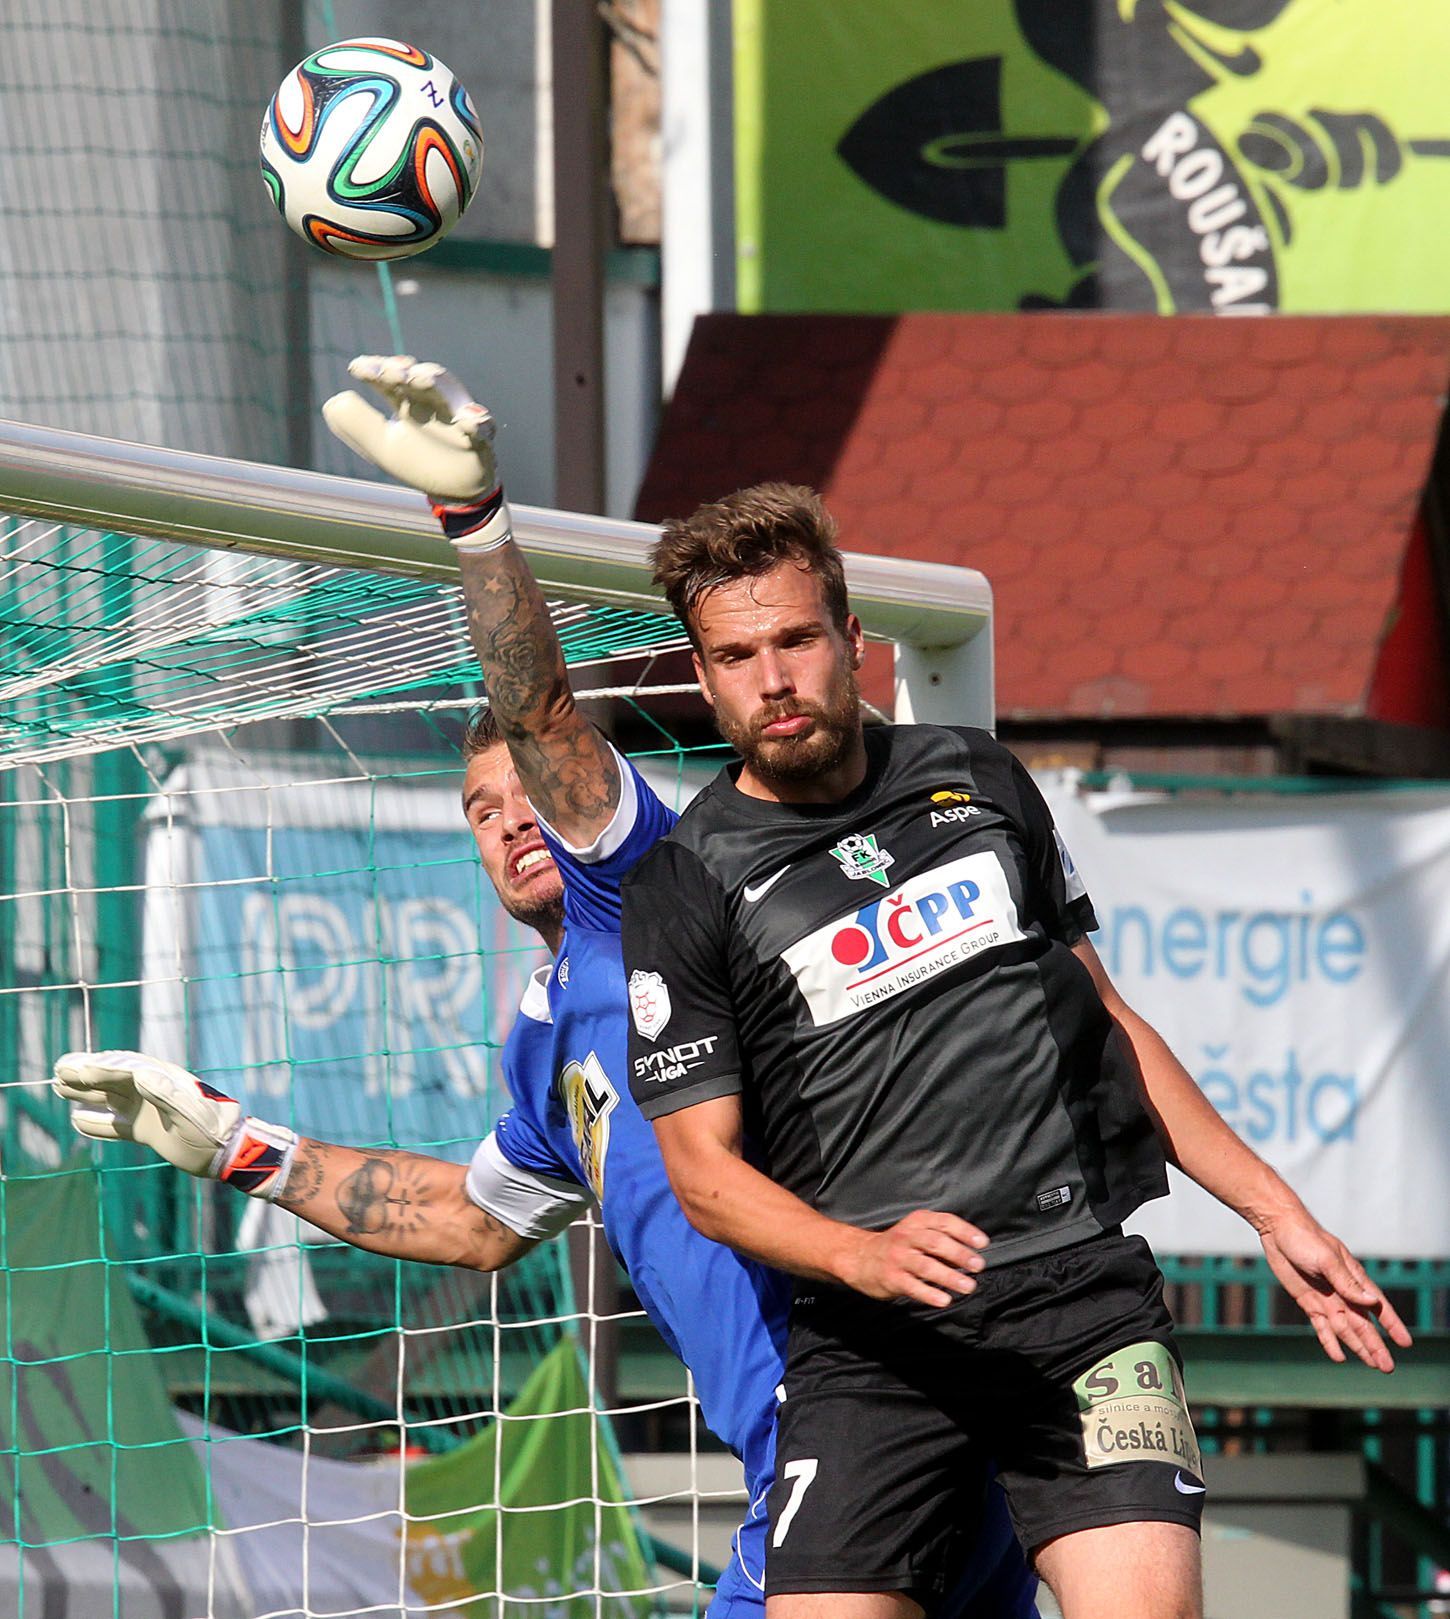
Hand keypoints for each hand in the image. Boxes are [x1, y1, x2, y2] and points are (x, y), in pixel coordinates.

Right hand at [53, 1050, 296, 1200]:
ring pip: (110, 1099)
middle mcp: (153, 1092)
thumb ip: (167, 1094)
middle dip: (87, 1074)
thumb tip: (141, 1074)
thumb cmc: (212, 1131)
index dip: (101, 1067)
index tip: (76, 1068)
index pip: (126, 1069)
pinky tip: (77, 1122)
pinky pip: (116, 1125)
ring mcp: (149, 1111)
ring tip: (59, 1088)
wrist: (228, 1153)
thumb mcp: (191, 1113)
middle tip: (59, 1070)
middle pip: (114, 1079)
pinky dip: (97, 1124)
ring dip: (86, 1094)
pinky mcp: (148, 1131)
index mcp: (163, 1081)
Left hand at [322, 354, 501, 505]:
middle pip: (419, 376)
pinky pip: (482, 427)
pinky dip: (478, 423)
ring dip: (435, 382)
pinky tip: (469, 422)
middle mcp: (432, 403)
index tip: (358, 369)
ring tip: (420, 378)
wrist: (457, 492)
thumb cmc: (417, 462)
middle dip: (405, 371)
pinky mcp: (479, 437)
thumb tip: (333, 399)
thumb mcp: (380, 446)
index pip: (388, 378)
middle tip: (390, 372)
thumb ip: (354, 423)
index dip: (374, 369)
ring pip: (449, 391)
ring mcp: (457, 417)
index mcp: (406, 403)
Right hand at [840, 1209, 988, 1307]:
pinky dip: (930, 1293)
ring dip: (949, 1276)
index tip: (982, 1243)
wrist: (860, 1258)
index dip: (965, 1231)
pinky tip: (944, 1300)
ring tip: (968, 1286)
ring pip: (926, 1265)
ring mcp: (898, 1257)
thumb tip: (972, 1253)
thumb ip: (941, 1238)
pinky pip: (913, 1286)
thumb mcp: (916, 1232)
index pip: (944, 1222)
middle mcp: (907, 1236)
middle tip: (979, 1265)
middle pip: (936, 1242)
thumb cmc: (898, 1246)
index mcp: (917, 1222)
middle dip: (960, 1254)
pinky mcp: (892, 1278)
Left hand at [1258, 1209, 1412, 1371]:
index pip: (1378, 1306)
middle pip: (1363, 1324)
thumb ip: (1346, 1282)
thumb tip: (1370, 1302)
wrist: (1278, 1229)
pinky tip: (1338, 1357)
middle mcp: (1343, 1292)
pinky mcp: (1308, 1302)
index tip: (1405, 1343)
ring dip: (1358, 1347)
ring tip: (1373, 1366)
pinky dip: (1329, 1341)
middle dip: (1376, 1345)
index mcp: (1354, 1279)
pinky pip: (1322, 1326)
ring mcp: (1326, 1299)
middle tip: (1388, 1368)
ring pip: (1345, 1330)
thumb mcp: (1327, 1258)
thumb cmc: (1306, 1238)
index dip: (1391, 1324)